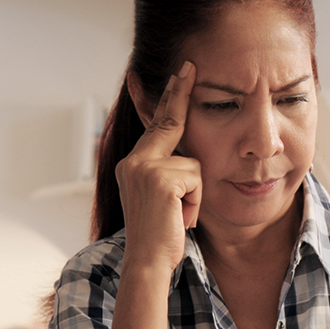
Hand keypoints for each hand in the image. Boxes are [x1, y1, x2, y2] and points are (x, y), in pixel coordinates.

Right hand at [115, 61, 200, 274]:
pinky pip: (196, 178)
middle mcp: (133, 161)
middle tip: (189, 66)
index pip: (154, 125)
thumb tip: (186, 157)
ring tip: (179, 215)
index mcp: (132, 164)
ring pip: (193, 163)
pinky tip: (181, 218)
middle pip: (168, 123)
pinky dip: (195, 202)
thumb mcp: (162, 200)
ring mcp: (144, 168)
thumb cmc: (160, 237)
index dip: (165, 100)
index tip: (174, 75)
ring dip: (195, 193)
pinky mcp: (159, 179)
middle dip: (178, 93)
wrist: (148, 262)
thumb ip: (167, 174)